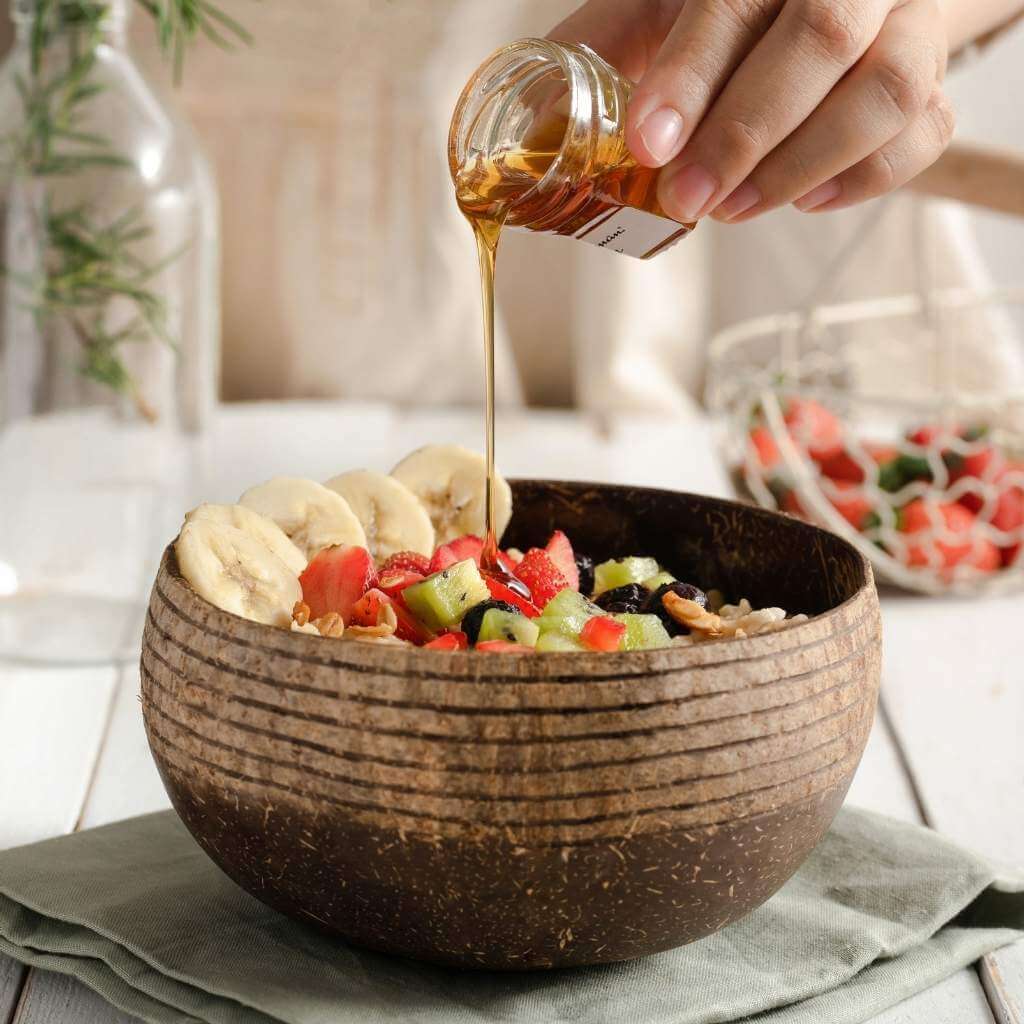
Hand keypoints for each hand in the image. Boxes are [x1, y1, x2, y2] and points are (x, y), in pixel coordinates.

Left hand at [550, 0, 953, 221]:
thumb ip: (604, 46)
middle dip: (745, 132)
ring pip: (888, 90)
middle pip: (822, 37)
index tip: (649, 144)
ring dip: (803, 164)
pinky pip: (924, 131)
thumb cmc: (732, 7)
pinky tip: (806, 201)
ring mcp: (906, 22)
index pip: (735, 0)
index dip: (690, 75)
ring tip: (735, 209)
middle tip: (687, 198)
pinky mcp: (934, 79)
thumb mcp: (662, 6)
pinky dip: (865, 179)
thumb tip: (531, 118)